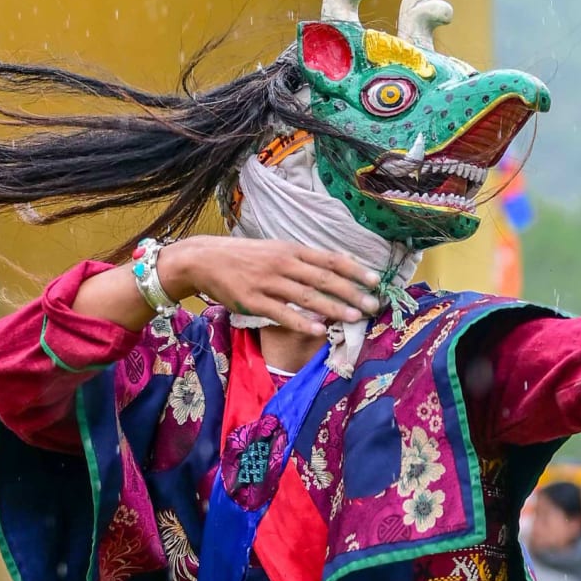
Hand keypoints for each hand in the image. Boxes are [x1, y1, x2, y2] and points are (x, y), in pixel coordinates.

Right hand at [162, 236, 382, 335]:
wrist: (205, 259)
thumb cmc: (244, 257)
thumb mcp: (275, 250)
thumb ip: (302, 260)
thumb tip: (334, 267)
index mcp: (291, 250)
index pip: (329, 259)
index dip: (354, 270)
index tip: (376, 280)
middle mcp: (283, 264)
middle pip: (324, 279)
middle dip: (352, 292)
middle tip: (373, 305)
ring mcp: (268, 283)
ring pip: (307, 297)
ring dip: (333, 307)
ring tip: (354, 317)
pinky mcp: (253, 301)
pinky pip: (282, 314)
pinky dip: (302, 323)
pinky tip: (319, 330)